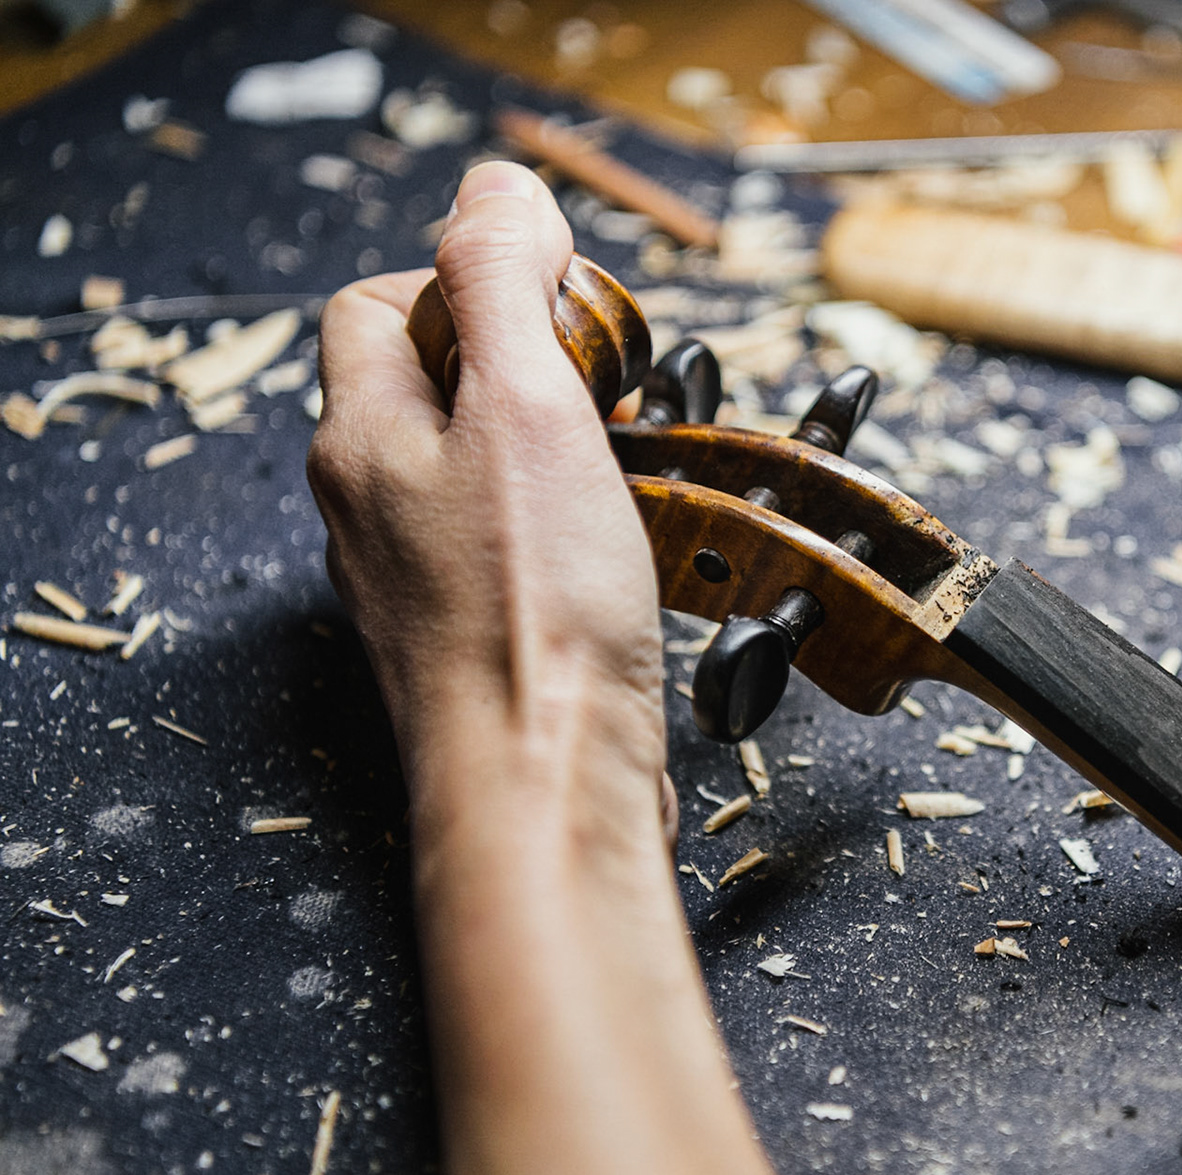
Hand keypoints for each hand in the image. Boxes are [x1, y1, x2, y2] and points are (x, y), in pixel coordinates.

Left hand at [309, 161, 664, 792]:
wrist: (544, 785)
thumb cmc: (534, 614)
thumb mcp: (526, 410)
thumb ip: (500, 286)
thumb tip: (496, 185)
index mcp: (362, 440)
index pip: (376, 304)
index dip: (466, 282)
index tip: (565, 313)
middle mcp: (367, 508)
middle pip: (426, 386)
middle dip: (520, 367)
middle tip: (607, 393)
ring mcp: (410, 580)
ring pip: (468, 470)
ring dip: (545, 449)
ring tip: (621, 468)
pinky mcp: (464, 638)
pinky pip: (497, 544)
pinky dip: (554, 524)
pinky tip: (611, 550)